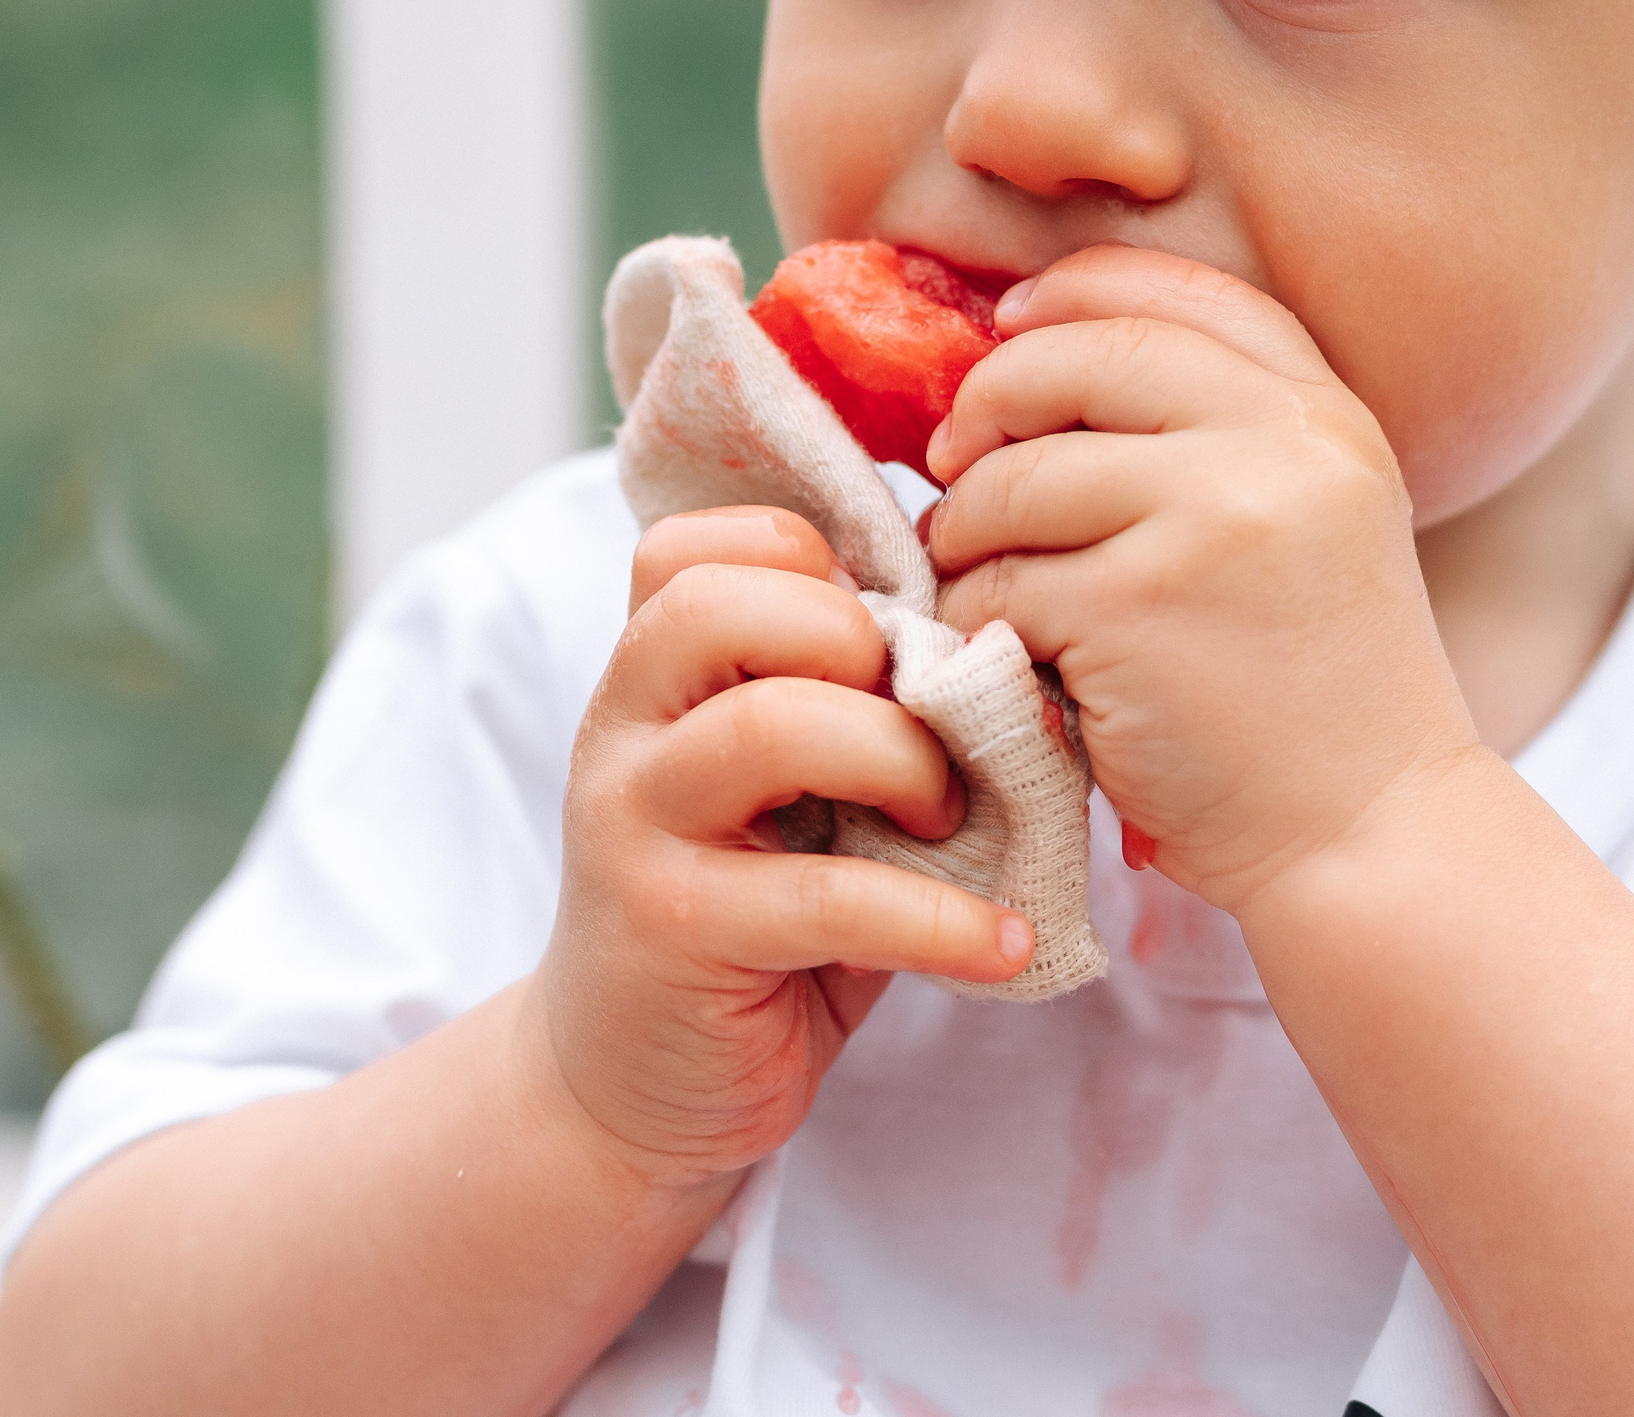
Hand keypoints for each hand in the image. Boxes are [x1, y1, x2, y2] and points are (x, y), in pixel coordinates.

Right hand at [533, 507, 1033, 1188]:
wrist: (633, 1087)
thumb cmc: (754, 915)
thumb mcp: (798, 792)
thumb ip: (857, 709)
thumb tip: (1008, 662)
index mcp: (656, 674)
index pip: (699, 545)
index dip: (812, 558)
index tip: (890, 634)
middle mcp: (625, 729)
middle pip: (721, 606)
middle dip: (860, 643)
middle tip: (927, 728)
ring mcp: (636, 826)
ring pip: (768, 727)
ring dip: (900, 761)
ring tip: (952, 819)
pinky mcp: (674, 931)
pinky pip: (826, 898)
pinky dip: (942, 921)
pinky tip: (1001, 943)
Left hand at [925, 246, 1484, 913]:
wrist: (1374, 835)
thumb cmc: (1318, 694)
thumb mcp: (1314, 523)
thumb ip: (1220, 436)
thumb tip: (1033, 352)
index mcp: (1324, 414)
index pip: (1176, 293)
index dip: (1071, 295)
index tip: (1010, 329)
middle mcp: (1282, 445)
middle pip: (1077, 359)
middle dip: (989, 402)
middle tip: (954, 462)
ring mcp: (1211, 521)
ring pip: (1017, 478)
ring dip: (968, 530)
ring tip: (980, 577)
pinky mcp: (1137, 610)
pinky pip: (1001, 583)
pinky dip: (980, 619)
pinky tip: (1009, 656)